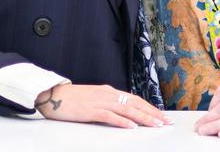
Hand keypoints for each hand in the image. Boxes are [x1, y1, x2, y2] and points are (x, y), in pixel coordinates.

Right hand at [35, 84, 170, 128]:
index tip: (161, 114)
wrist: (53, 95)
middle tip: (166, 121)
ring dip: (143, 117)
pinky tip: (132, 127)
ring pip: (127, 110)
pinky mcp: (92, 111)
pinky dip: (123, 122)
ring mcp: (101, 102)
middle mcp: (108, 94)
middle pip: (136, 103)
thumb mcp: (94, 98)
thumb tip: (121, 113)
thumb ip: (107, 104)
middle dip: (152, 112)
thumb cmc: (72, 99)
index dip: (149, 107)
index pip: (135, 99)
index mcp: (110, 91)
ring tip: (156, 124)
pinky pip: (111, 116)